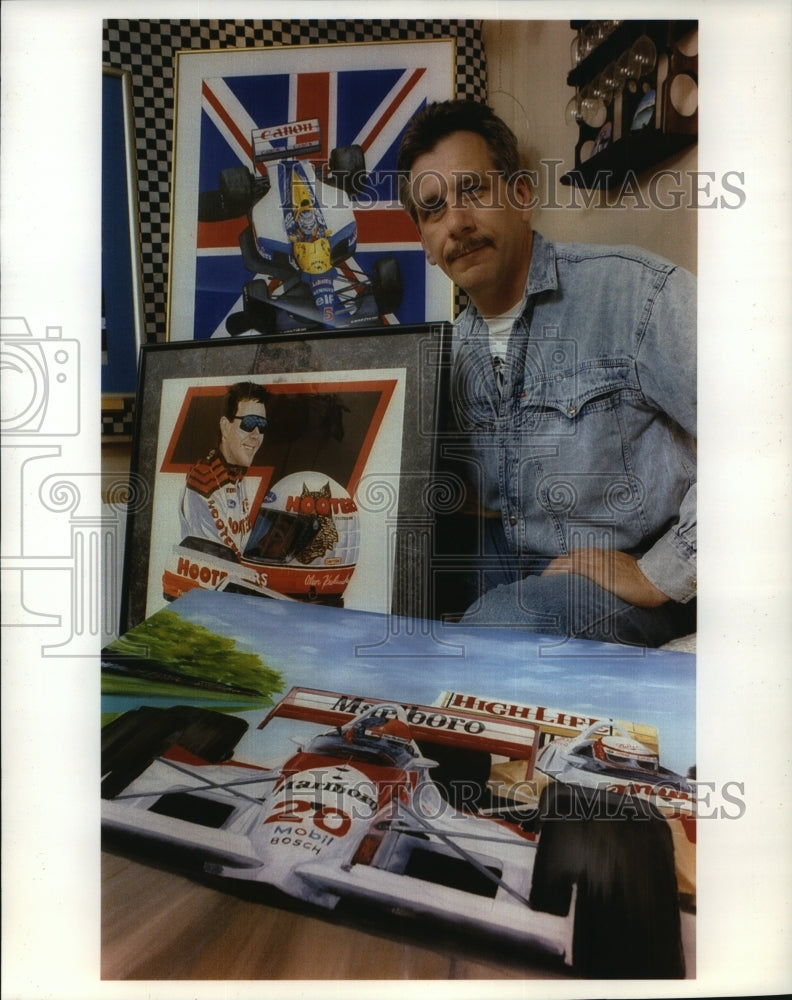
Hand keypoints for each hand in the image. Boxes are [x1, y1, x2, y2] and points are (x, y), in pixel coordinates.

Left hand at [541, 548, 669, 607]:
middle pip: (562, 559)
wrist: (651, 580)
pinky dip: (558, 575)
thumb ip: (601, 572)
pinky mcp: (596, 570)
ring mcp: (593, 561)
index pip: (569, 557)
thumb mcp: (615, 570)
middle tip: (541, 584)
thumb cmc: (637, 578)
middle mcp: (592, 555)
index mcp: (597, 554)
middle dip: (550, 570)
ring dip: (551, 573)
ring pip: (564, 563)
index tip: (548, 578)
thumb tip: (591, 584)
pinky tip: (551, 583)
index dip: (556, 567)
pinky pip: (572, 569)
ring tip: (541, 585)